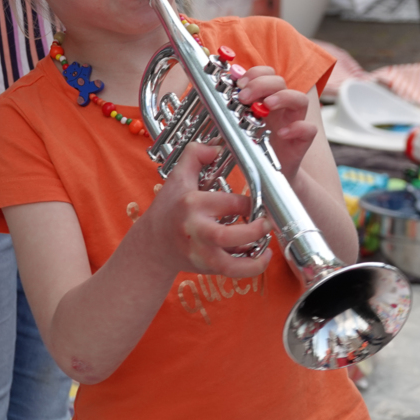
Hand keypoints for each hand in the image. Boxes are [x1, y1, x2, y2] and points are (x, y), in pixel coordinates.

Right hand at [140, 143, 272, 277]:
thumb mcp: (177, 178)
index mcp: (191, 204)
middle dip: (253, 231)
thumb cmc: (169, 210)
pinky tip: (259, 257)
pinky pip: (230, 271)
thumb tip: (216, 147)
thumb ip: (194, 155)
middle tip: (266, 223)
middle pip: (225, 236)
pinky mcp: (204, 267)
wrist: (153, 245)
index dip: (249, 202)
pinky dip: (248, 268)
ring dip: (254, 261)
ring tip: (267, 249)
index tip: (258, 201)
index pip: (228, 202)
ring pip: (228, 265)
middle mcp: (195, 230)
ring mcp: (199, 252)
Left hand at [236, 67, 314, 182]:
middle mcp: (282, 106)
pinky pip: (309, 129)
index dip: (255, 73)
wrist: (266, 173)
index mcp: (265, 97)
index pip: (267, 74)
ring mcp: (294, 121)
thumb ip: (234, 108)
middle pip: (280, 82)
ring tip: (267, 105)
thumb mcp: (240, 124)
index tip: (239, 83)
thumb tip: (218, 90)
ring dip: (283, 97)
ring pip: (300, 99)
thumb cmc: (253, 145)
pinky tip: (281, 134)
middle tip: (244, 97)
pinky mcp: (302, 140)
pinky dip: (297, 128)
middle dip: (261, 84)